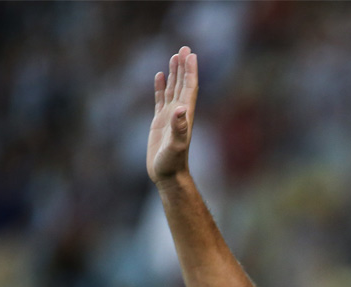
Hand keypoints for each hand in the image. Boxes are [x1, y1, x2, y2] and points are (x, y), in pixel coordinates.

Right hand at [147, 46, 197, 183]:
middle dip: (183, 66)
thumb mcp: (176, 145)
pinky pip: (160, 99)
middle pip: (182, 84)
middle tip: (184, 47)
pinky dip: (160, 86)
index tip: (191, 54)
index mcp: (185, 114)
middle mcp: (179, 112)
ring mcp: (170, 116)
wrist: (168, 174)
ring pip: (172, 89)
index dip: (190, 71)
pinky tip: (159, 76)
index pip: (189, 87)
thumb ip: (178, 128)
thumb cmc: (172, 162)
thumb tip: (179, 109)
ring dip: (174, 73)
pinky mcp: (159, 121)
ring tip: (174, 55)